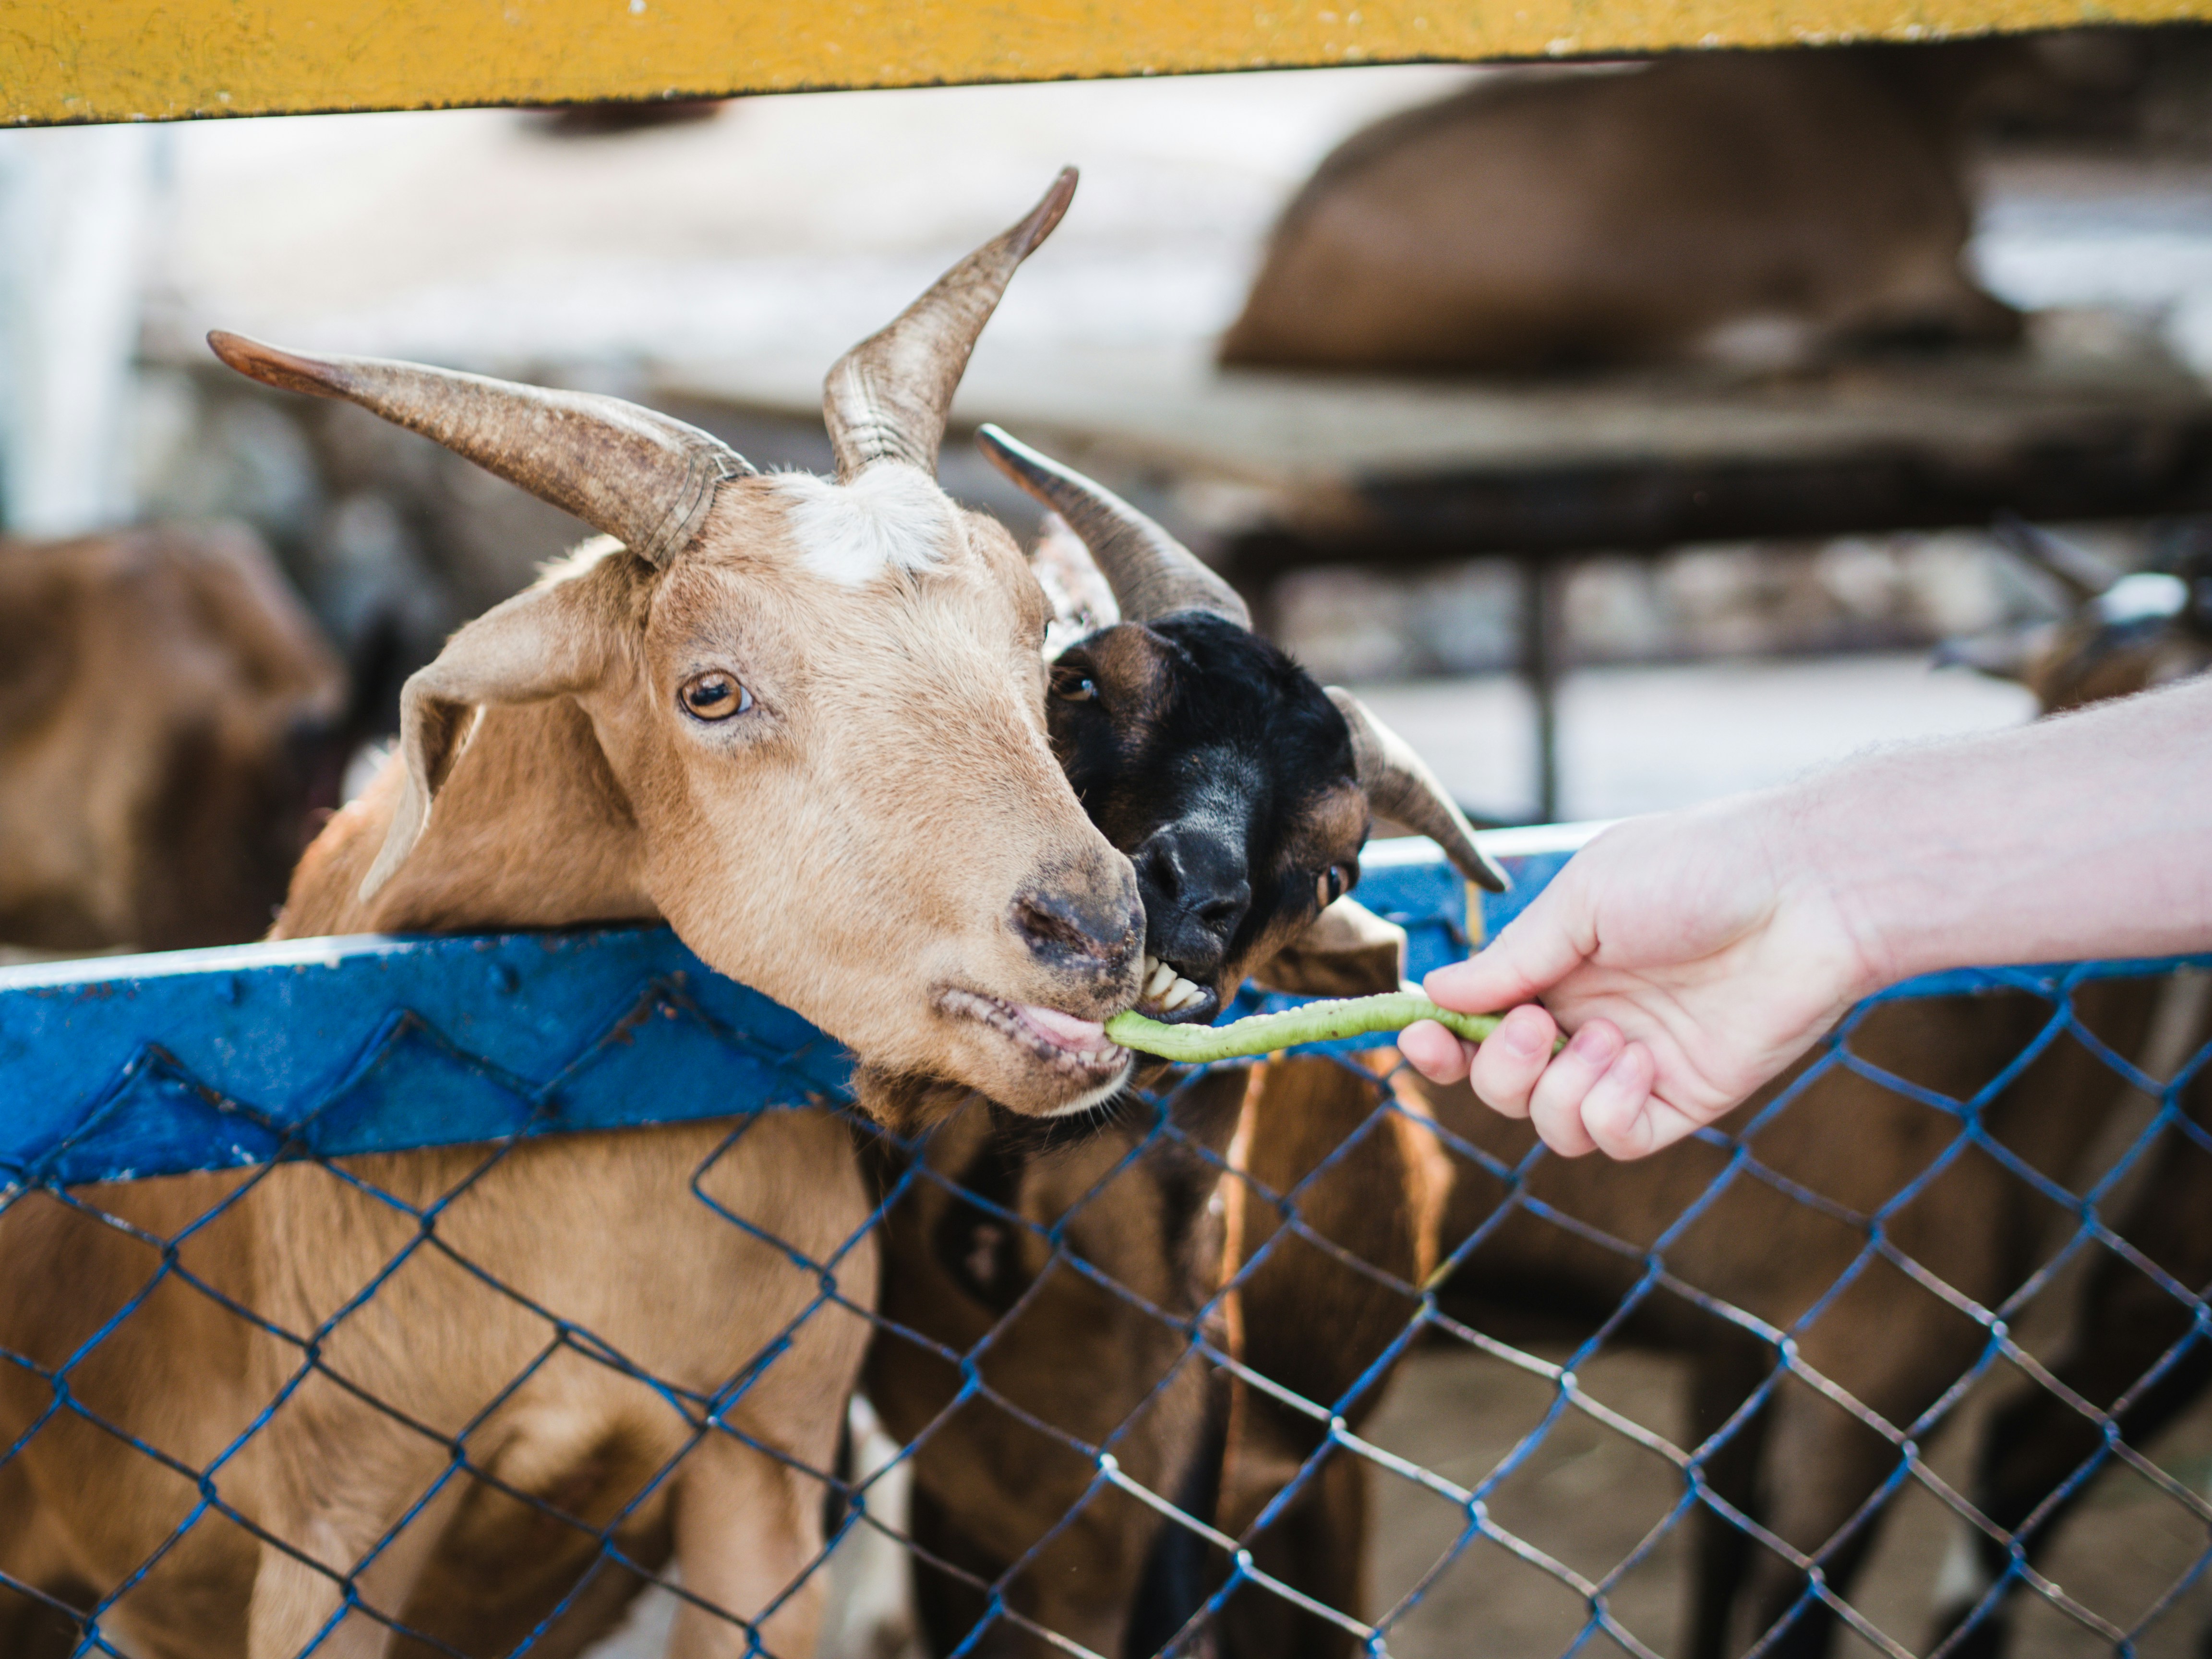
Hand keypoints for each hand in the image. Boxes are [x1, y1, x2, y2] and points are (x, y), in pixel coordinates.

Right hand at [1398, 797, 1884, 1158]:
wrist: (1806, 891)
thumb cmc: (1697, 870)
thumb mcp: (1585, 900)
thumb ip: (1512, 957)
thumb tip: (1436, 992)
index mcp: (1556, 969)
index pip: (1477, 1023)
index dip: (1440, 1041)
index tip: (1418, 1036)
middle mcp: (1588, 1021)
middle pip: (1504, 1085)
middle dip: (1497, 1068)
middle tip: (1533, 1024)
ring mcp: (1635, 1065)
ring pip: (1554, 1125)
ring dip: (1559, 1089)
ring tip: (1609, 1038)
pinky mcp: (1685, 1098)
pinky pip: (1615, 1139)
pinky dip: (1606, 1111)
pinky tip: (1635, 1063)